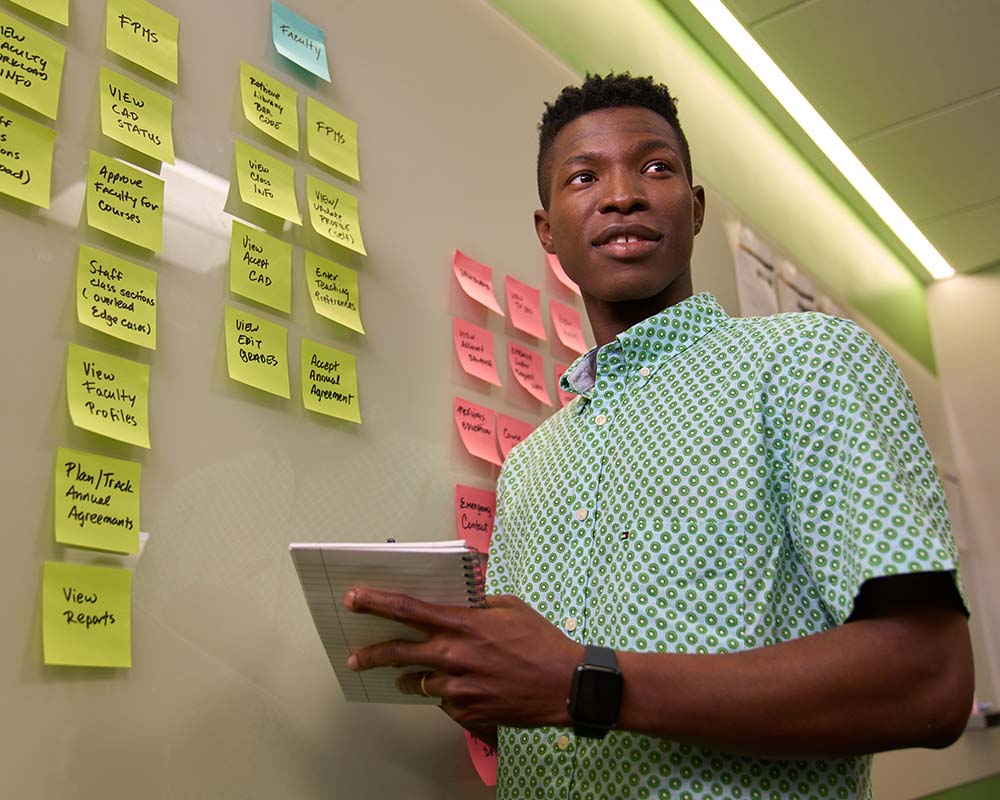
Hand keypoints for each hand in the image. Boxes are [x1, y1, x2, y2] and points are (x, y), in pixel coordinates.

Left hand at [345, 589, 582, 729]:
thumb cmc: (542, 642)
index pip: (408, 610)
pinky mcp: (467, 712)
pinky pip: (445, 701)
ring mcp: (459, 688)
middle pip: (397, 654)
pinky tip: (467, 688)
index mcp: (463, 625)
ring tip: (411, 675)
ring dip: (413, 677)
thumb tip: (463, 596)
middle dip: (371, 654)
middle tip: (354, 657)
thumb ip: (479, 601)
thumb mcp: (511, 607)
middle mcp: (454, 656)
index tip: (354, 598)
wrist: (566, 685)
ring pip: (419, 682)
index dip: (377, 602)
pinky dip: (449, 694)